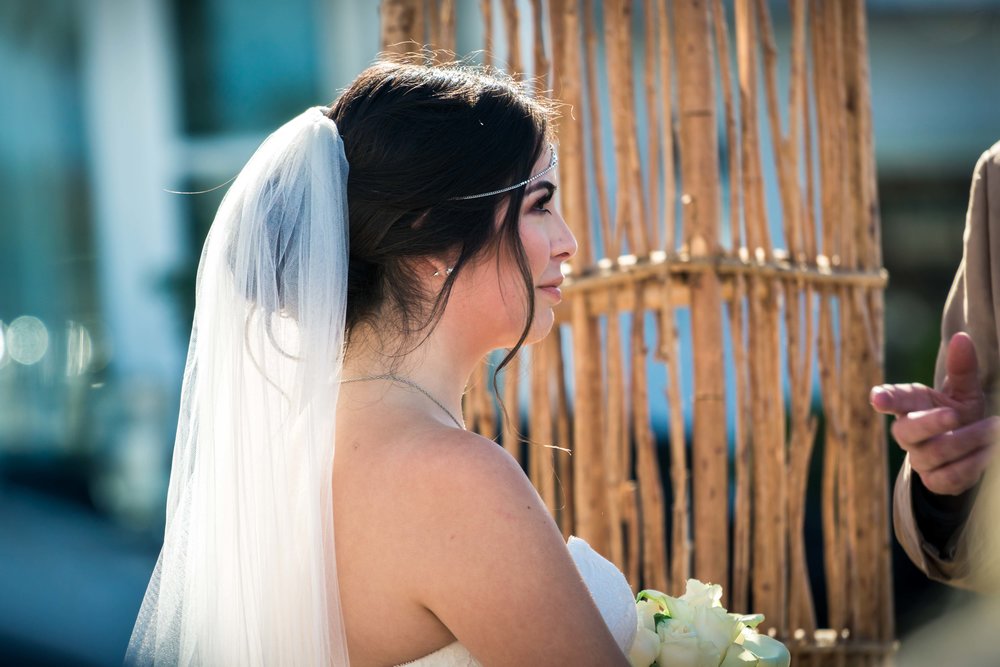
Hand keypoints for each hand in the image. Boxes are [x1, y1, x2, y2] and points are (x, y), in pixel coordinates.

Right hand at [871, 332, 997, 495]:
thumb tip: (961, 337)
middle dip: (931, 422)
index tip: (878, 399)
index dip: (884, 399)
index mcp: (910, 406)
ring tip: (994, 427)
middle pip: (907, 431)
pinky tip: (990, 451)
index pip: (892, 400)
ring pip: (936, 452)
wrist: (967, 453)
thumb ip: (962, 368)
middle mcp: (908, 434)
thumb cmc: (959, 414)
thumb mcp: (963, 391)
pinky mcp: (934, 481)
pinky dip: (974, 463)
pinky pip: (950, 476)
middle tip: (956, 413)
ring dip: (969, 439)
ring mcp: (919, 459)